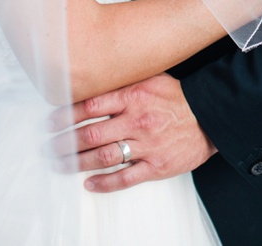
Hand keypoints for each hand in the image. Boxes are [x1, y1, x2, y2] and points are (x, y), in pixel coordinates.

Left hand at [49, 73, 216, 191]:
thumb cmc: (179, 97)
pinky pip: (125, 177)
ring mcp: (147, 145)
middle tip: (49, 147)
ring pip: (104, 157)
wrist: (212, 115)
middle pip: (91, 135)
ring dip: (77, 163)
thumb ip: (124, 81)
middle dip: (65, 143)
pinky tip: (89, 183)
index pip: (90, 107)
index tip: (51, 123)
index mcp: (134, 96)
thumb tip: (94, 80)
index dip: (66, 116)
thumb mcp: (152, 78)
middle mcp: (138, 120)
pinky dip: (104, 183)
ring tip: (61, 164)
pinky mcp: (157, 165)